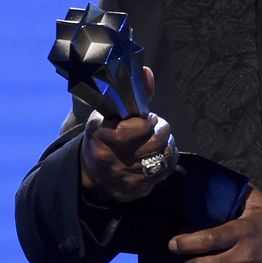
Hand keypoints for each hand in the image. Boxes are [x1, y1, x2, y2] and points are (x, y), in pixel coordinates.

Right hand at [80, 67, 174, 203]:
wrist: (93, 174)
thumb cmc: (102, 137)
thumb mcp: (108, 114)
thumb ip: (131, 95)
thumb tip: (147, 72)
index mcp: (104, 139)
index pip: (139, 127)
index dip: (149, 121)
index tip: (148, 118)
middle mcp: (115, 162)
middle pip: (156, 142)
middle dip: (161, 130)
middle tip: (156, 126)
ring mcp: (129, 179)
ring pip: (165, 157)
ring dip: (167, 144)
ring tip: (158, 139)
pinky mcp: (139, 190)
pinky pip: (166, 171)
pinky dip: (168, 158)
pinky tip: (160, 153)